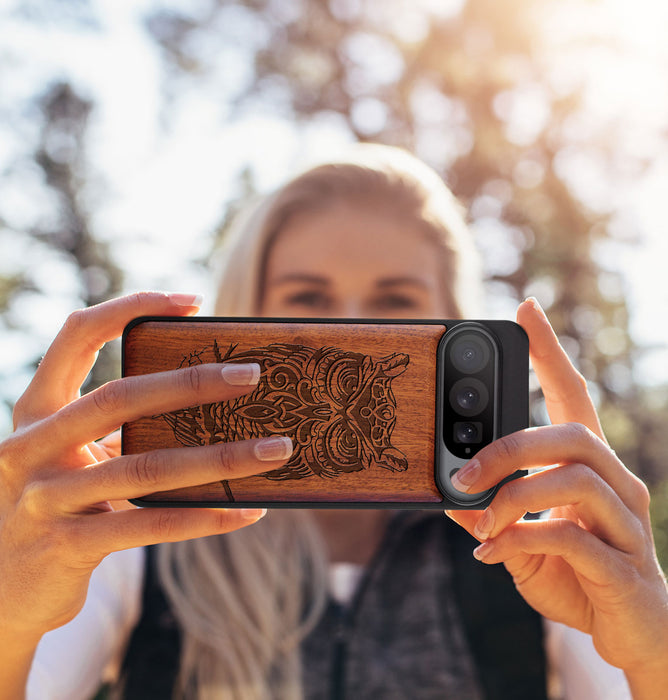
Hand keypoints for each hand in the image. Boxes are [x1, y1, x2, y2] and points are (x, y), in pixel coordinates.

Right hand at [0, 292, 291, 640]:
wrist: (14, 590)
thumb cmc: (66, 503)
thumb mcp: (80, 455)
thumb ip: (123, 426)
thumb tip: (215, 397)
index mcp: (36, 410)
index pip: (77, 335)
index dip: (131, 308)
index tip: (192, 301)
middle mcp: (30, 446)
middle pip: (119, 397)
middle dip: (191, 383)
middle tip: (252, 374)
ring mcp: (44, 498)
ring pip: (146, 467)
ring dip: (221, 458)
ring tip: (275, 450)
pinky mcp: (66, 546)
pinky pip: (151, 525)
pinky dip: (206, 517)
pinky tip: (248, 511)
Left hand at [446, 298, 667, 690]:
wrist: (632, 635)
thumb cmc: (577, 576)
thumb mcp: (522, 540)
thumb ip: (491, 515)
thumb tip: (448, 495)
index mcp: (590, 468)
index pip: (573, 395)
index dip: (550, 352)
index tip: (526, 309)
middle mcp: (617, 484)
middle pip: (572, 434)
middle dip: (509, 447)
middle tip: (463, 473)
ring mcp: (627, 523)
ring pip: (574, 479)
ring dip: (513, 497)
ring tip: (480, 522)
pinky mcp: (624, 566)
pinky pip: (571, 537)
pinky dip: (521, 539)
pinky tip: (492, 554)